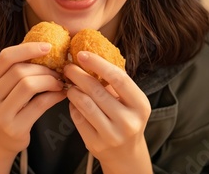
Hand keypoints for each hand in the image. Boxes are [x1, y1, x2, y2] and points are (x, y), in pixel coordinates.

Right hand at [0, 42, 65, 172]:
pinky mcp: (13, 128)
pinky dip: (54, 96)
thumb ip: (17, 70)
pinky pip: (39, 104)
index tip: (48, 47)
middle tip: (58, 71)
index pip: (6, 57)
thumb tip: (47, 50)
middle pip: (19, 71)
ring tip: (59, 82)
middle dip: (43, 68)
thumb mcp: (5, 87)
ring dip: (49, 80)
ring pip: (28, 85)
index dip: (28, 49)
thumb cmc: (9, 108)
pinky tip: (60, 94)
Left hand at [63, 52, 151, 173]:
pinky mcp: (96, 144)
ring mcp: (112, 135)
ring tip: (69, 83)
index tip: (82, 54)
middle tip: (68, 67)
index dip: (98, 64)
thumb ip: (115, 82)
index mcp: (140, 105)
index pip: (118, 78)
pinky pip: (78, 118)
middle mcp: (128, 121)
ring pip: (85, 104)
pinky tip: (73, 100)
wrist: (126, 154)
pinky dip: (73, 105)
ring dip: (73, 90)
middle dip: (79, 75)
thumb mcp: (130, 100)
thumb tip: (90, 57)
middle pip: (97, 90)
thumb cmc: (126, 118)